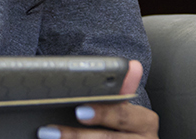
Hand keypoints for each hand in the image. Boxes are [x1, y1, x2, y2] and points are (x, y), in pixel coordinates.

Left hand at [38, 60, 157, 138]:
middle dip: (77, 136)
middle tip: (50, 130)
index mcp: (146, 123)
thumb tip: (132, 64)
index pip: (122, 116)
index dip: (102, 113)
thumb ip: (125, 91)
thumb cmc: (128, 131)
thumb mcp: (128, 111)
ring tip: (49, 137)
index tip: (79, 111)